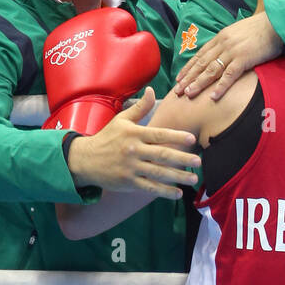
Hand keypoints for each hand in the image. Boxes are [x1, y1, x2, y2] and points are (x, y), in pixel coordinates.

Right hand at [66, 89, 200, 193]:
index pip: (159, 134)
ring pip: (158, 173)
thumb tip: (152, 91)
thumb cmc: (107, 138)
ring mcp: (131, 168)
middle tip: (199, 162)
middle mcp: (134, 151)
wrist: (85, 159)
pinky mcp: (128, 182)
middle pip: (162, 155)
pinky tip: (178, 193)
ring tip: (193, 179)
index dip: (176, 137)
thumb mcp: (121, 120)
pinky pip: (149, 187)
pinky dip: (164, 191)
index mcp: (134, 134)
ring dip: (178, 177)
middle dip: (182, 159)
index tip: (192, 139)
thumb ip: (140, 108)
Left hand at [174, 13, 281, 98]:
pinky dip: (220, 87)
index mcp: (221, 38)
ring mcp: (232, 52)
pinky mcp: (243, 59)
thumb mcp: (239, 33)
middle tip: (177, 91)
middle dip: (188, 78)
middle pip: (201, 64)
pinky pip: (229, 75)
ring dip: (198, 83)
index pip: (200, 55)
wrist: (275, 23)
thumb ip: (229, 43)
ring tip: (188, 94)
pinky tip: (213, 97)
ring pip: (211, 70)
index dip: (189, 67)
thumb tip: (223, 54)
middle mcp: (223, 44)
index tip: (179, 78)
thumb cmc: (260, 30)